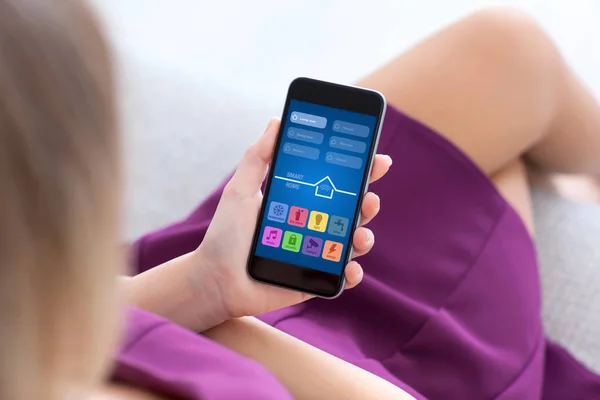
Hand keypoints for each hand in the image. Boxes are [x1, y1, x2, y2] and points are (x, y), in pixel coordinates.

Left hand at [194, 118, 391, 321]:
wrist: (215, 279)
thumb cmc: (226, 234)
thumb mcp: (241, 190)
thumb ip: (258, 156)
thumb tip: (277, 120)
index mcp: (302, 201)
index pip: (337, 183)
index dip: (360, 170)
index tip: (375, 157)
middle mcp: (315, 225)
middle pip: (352, 211)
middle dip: (368, 201)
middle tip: (369, 196)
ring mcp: (317, 253)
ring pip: (353, 242)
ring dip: (364, 236)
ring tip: (359, 234)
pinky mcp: (315, 279)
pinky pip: (341, 277)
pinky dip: (351, 272)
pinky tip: (348, 267)